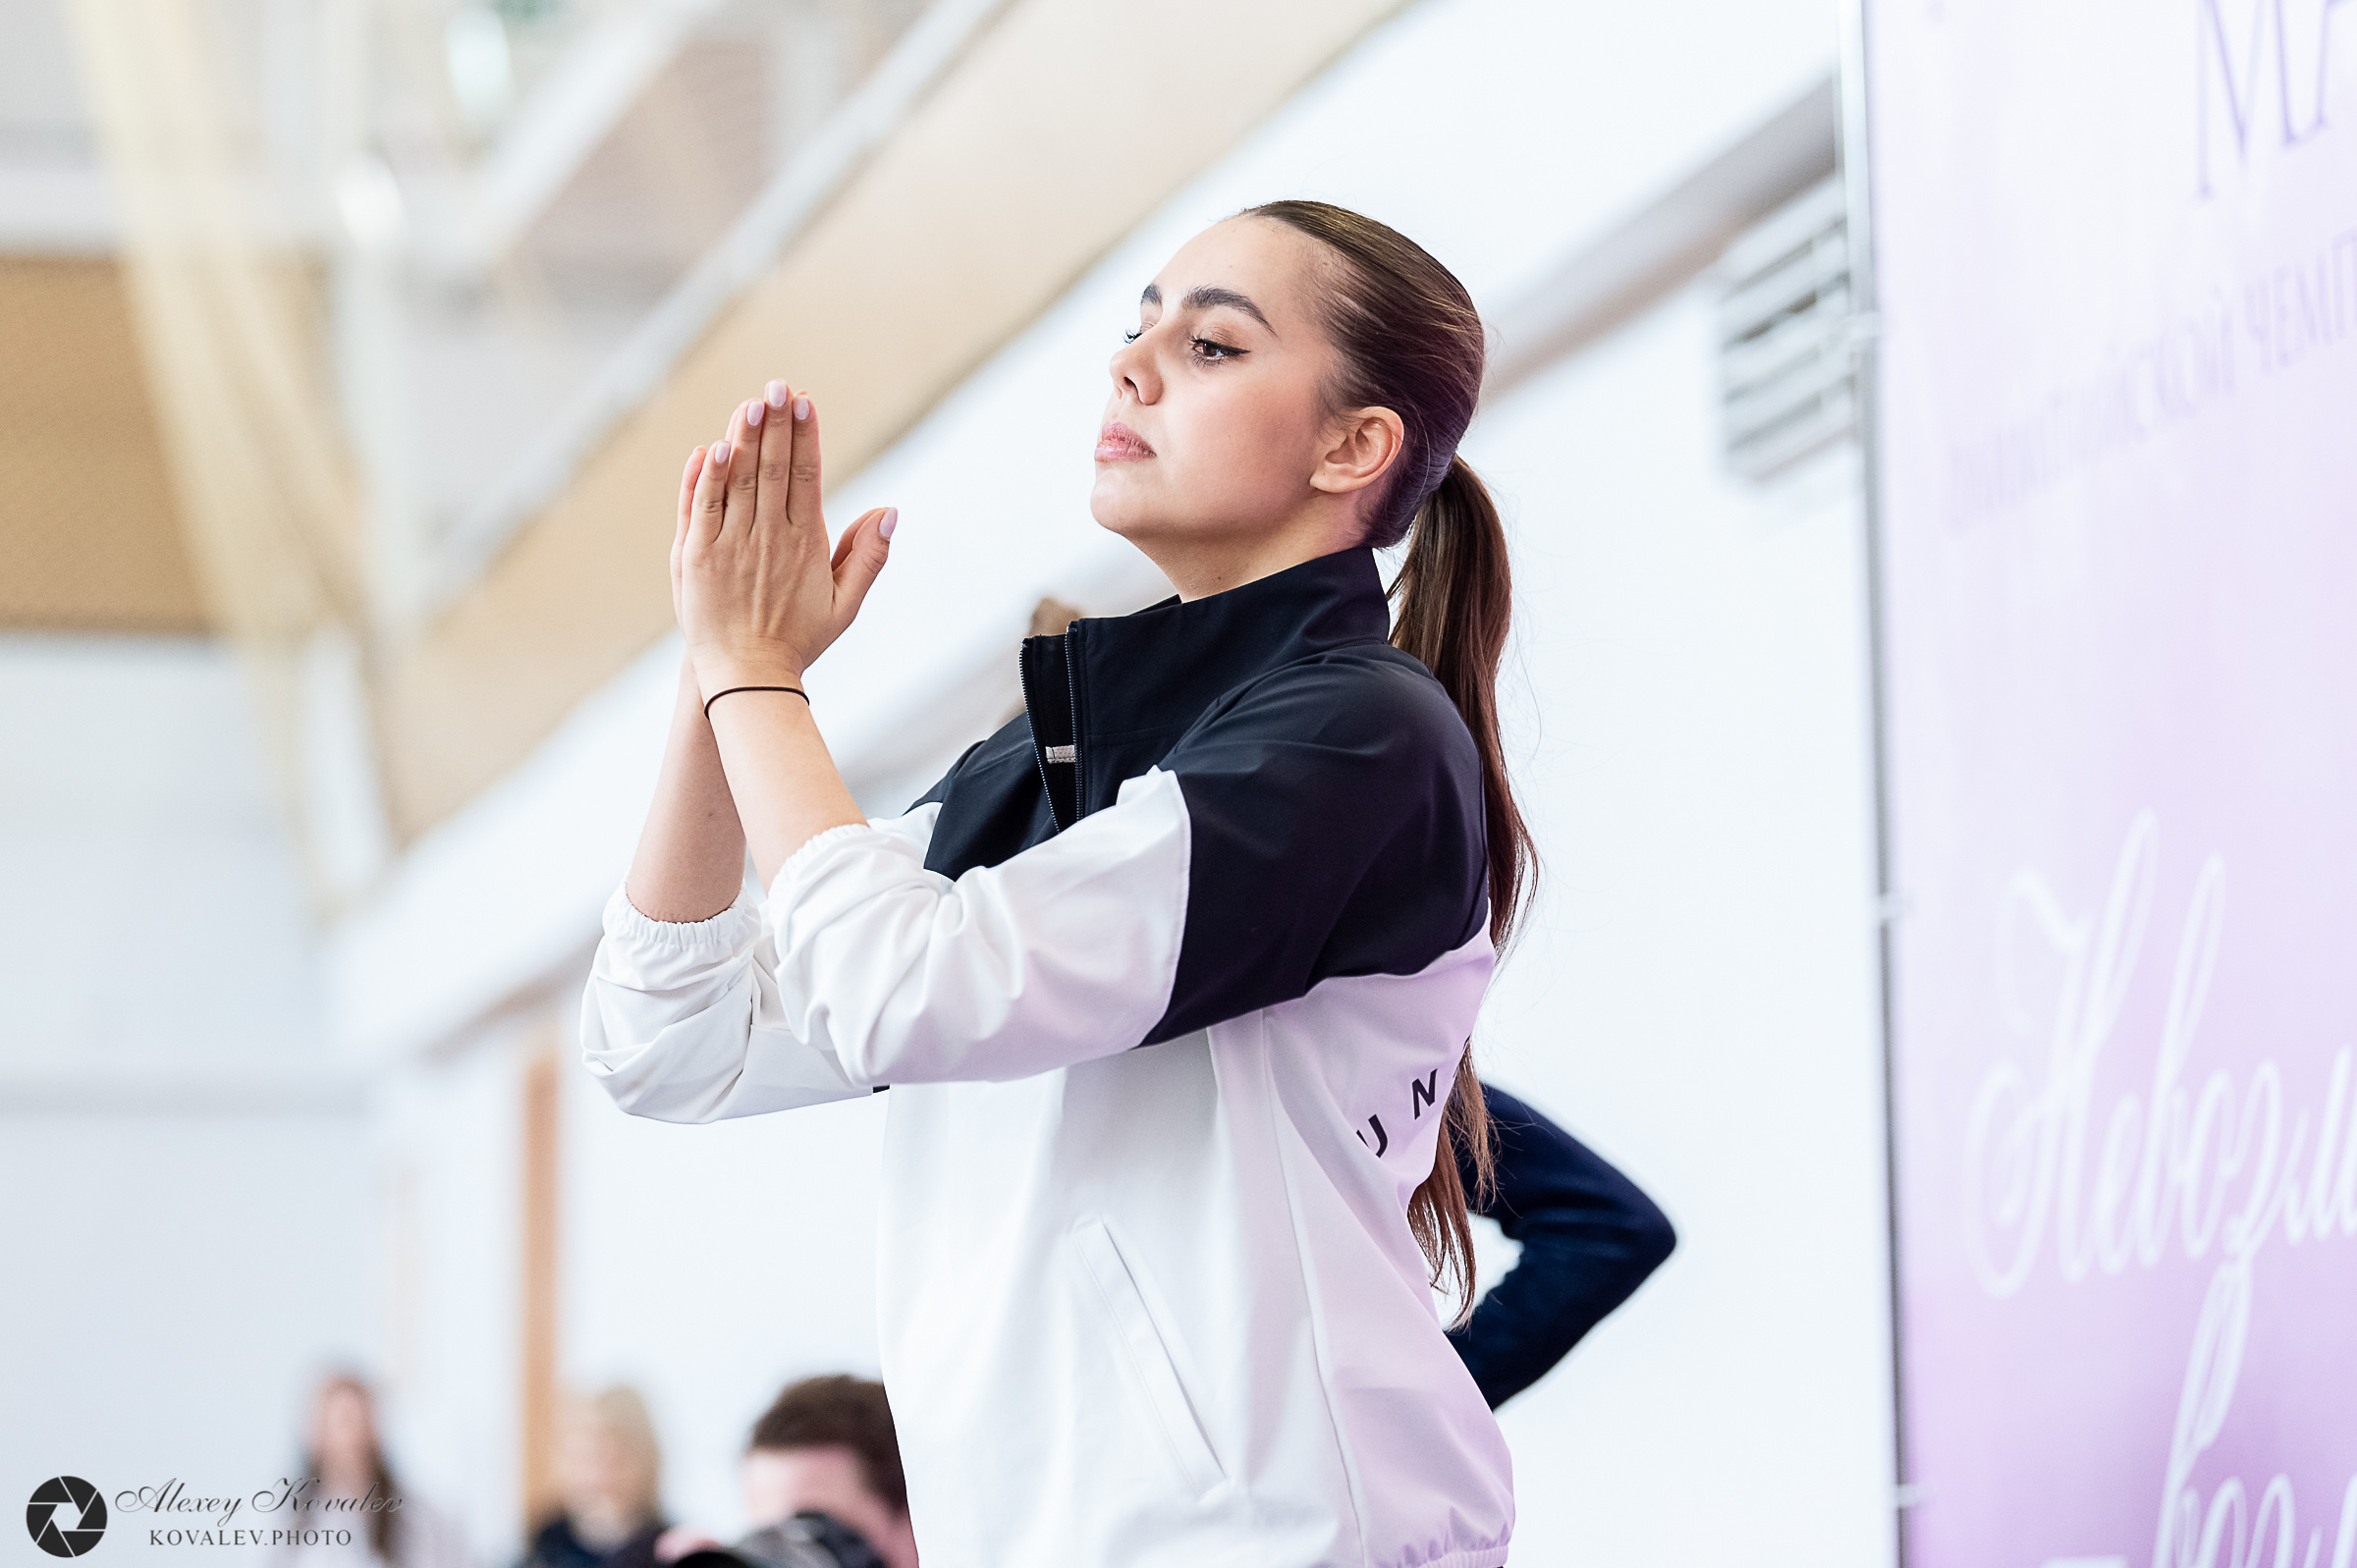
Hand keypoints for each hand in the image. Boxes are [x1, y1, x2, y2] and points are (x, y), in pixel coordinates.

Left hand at [674, 380, 895, 699]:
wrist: (747, 675)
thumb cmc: (799, 638)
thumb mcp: (846, 604)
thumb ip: (869, 556)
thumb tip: (891, 511)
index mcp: (807, 544)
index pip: (807, 476)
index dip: (805, 434)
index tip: (804, 399)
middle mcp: (769, 539)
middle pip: (774, 469)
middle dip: (775, 423)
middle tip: (776, 385)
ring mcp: (731, 546)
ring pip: (739, 481)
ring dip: (744, 439)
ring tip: (750, 403)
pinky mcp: (697, 557)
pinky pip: (702, 508)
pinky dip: (707, 477)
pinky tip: (713, 447)